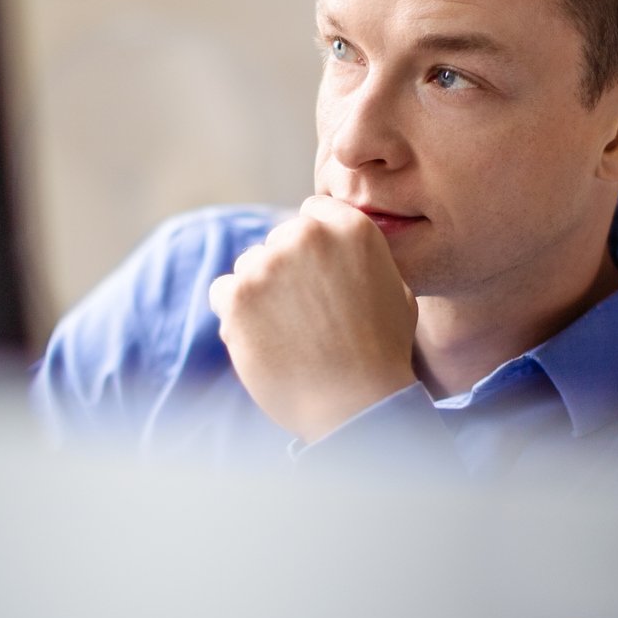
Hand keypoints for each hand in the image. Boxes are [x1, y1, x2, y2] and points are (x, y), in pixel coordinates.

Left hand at [207, 195, 418, 442]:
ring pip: (248, 266)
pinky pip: (223, 293)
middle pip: (277, 241)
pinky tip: (265, 340)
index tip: (318, 277)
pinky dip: (236, 316)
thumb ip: (361, 257)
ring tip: (289, 333)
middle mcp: (307, 236)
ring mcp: (268, 265)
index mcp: (350, 228)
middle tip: (305, 315)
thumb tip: (336, 245)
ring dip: (260, 293)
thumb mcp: (394, 289)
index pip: (312, 214)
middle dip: (285, 271)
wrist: (354, 404)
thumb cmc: (380, 353)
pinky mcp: (237, 295)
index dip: (313, 248)